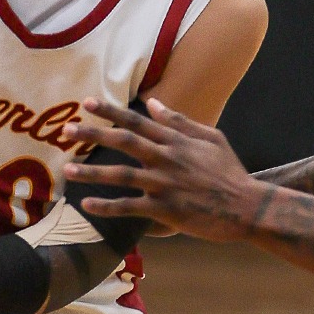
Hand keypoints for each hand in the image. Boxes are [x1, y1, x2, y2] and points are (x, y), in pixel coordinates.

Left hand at [62, 97, 271, 242]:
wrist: (247, 207)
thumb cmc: (230, 172)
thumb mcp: (211, 138)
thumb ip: (180, 121)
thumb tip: (153, 103)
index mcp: (176, 140)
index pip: (136, 120)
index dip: (110, 111)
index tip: (86, 103)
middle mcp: (167, 158)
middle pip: (122, 141)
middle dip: (92, 134)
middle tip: (65, 130)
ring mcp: (164, 184)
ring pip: (120, 175)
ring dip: (91, 173)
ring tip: (67, 172)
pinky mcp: (165, 210)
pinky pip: (129, 207)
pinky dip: (107, 207)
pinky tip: (86, 205)